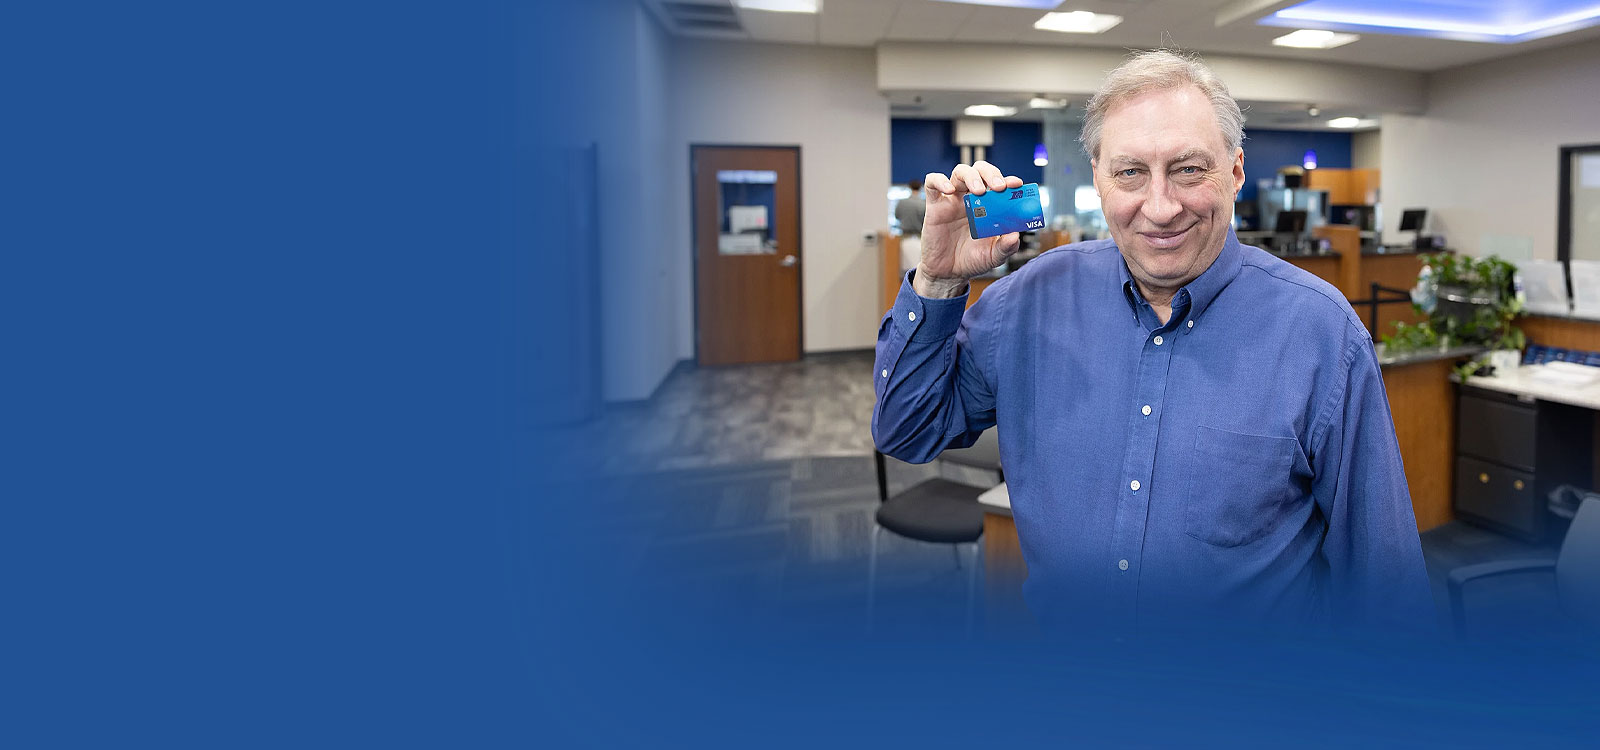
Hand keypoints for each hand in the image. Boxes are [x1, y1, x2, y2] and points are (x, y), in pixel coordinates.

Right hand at [914, 161, 1024, 296]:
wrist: (948, 274)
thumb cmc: (972, 260)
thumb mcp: (994, 256)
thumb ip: (1006, 247)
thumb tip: (1015, 235)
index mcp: (989, 206)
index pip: (999, 183)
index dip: (1008, 179)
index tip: (1016, 184)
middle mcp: (972, 198)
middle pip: (980, 170)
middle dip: (991, 173)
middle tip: (998, 187)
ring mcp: (953, 200)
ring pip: (960, 172)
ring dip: (971, 176)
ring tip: (978, 190)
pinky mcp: (935, 206)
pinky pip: (932, 183)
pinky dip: (939, 181)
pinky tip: (949, 190)